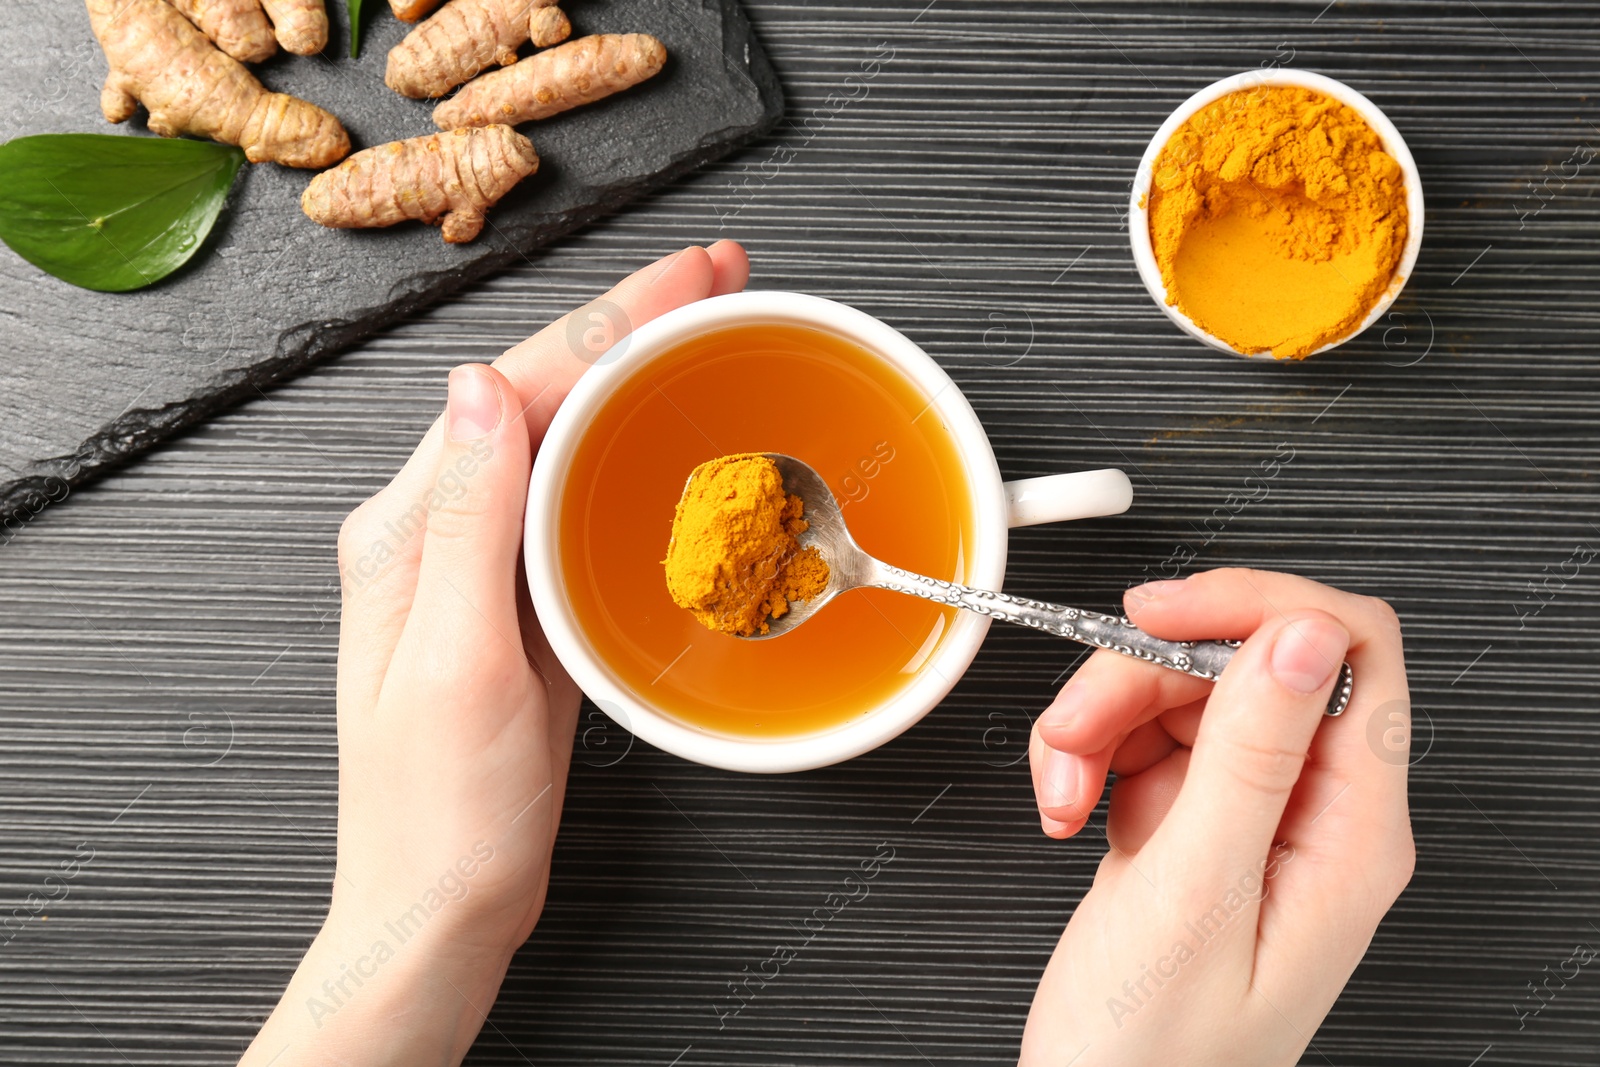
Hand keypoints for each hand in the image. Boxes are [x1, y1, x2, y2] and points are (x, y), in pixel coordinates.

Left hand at [240, 241, 750, 1066]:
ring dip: (633, 372)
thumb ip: (470, 523)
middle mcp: (437, 532)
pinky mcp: (520, 599)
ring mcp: (480, 563)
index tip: (688, 276)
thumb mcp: (457, 664)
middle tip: (715, 278)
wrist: (441, 903)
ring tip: (702, 328)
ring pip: (563, 436)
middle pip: (543, 392)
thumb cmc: (439, 811)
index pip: (519, 389)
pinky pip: (574, 498)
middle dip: (632, 322)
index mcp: (409, 532)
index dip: (613, 318)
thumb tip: (482, 390)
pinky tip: (665, 436)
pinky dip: (627, 449)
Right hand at [1019, 568, 1414, 1066]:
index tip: (1160, 613)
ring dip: (1101, 719)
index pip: (1348, 653)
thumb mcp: (1195, 895)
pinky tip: (1066, 802)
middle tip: (1074, 730)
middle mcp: (1312, 815)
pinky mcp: (1193, 824)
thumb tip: (1303, 633)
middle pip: (1243, 664)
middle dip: (1140, 676)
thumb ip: (1251, 756)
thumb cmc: (1149, 1056)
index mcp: (1350, 833)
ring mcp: (1250, 817)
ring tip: (1060, 787)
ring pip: (1183, 693)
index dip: (1255, 609)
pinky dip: (1089, 753)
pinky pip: (1144, 737)